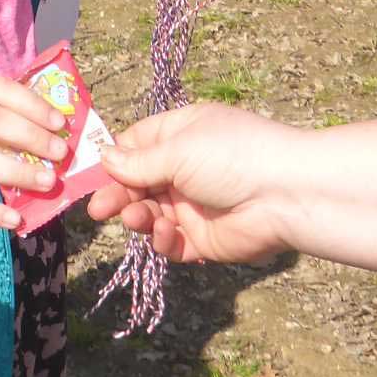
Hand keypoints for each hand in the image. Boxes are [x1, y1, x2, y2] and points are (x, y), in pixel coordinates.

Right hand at [88, 105, 299, 264]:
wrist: (285, 195)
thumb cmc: (232, 155)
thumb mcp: (179, 149)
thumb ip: (139, 161)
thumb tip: (105, 157)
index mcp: (181, 134)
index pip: (137, 144)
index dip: (114, 158)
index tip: (91, 173)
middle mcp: (185, 168)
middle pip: (138, 184)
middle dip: (118, 195)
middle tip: (98, 210)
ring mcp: (194, 205)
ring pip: (151, 215)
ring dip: (138, 218)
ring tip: (135, 219)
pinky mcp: (203, 238)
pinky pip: (172, 242)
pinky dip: (164, 240)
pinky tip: (166, 234)